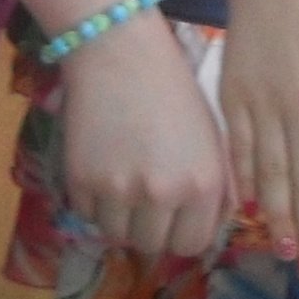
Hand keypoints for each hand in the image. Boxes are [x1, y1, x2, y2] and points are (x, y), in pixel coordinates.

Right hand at [57, 13, 231, 258]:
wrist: (120, 51)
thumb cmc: (174, 90)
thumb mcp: (211, 140)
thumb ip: (216, 190)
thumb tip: (204, 230)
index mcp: (203, 184)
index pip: (192, 246)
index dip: (181, 234)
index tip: (173, 218)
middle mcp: (164, 194)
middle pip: (152, 246)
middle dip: (148, 228)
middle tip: (143, 200)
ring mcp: (119, 190)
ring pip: (117, 236)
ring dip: (119, 219)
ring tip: (121, 185)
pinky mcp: (82, 180)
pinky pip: (87, 214)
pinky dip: (93, 201)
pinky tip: (101, 167)